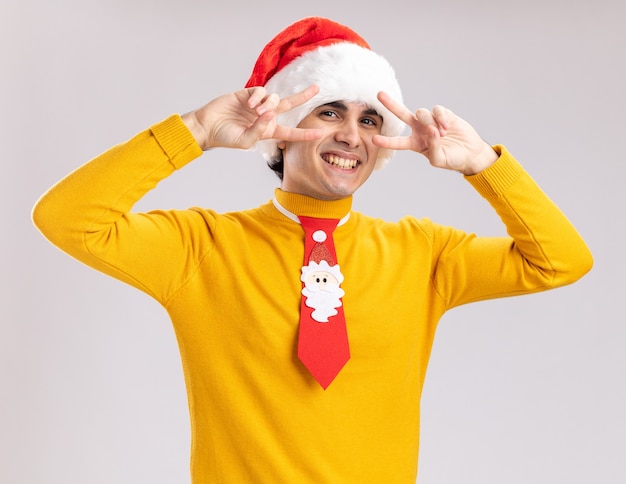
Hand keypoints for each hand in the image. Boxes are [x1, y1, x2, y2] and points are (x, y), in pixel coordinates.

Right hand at [182, 85, 321, 150]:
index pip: (290, 133)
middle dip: (303, 96)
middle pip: (289, 105)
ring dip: (268, 103)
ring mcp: (257, 105)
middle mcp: (265, 117)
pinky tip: (250, 104)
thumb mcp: (244, 141)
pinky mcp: (248, 94)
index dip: (304, 134)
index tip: (320, 134)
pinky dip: (258, 97)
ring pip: (274, 98)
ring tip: (255, 111)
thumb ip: (259, 130)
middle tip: (317, 88)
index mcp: (267, 132)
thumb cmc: (225, 137)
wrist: (207, 125)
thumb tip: (270, 114)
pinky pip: (261, 91)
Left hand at [373, 92, 497, 174]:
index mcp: (415, 144)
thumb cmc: (452, 159)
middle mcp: (420, 130)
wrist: (470, 153)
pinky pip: (436, 110)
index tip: (374, 140)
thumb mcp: (439, 159)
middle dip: (391, 105)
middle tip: (379, 94)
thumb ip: (432, 148)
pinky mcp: (442, 114)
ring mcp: (430, 120)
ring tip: (442, 133)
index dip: (387, 142)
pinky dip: (440, 117)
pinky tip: (447, 126)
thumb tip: (431, 131)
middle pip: (402, 115)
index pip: (398, 142)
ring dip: (430, 122)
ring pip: (421, 113)